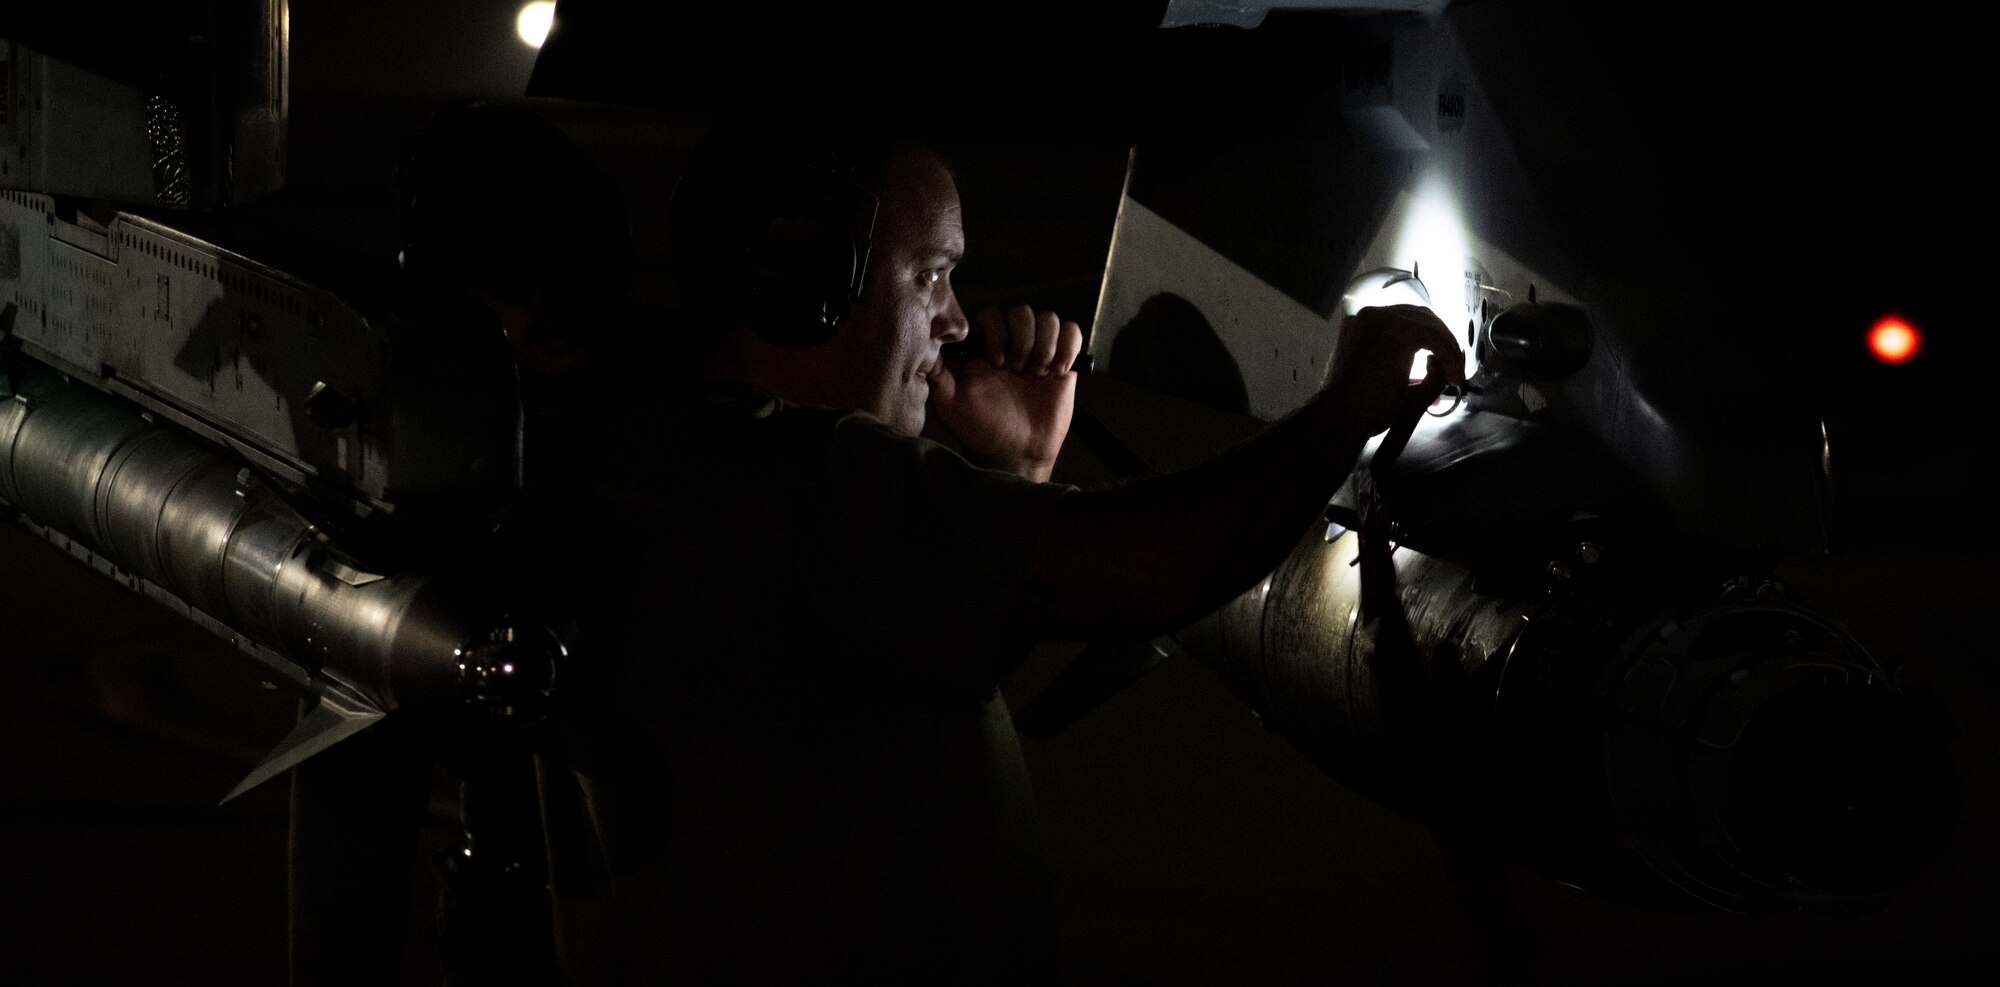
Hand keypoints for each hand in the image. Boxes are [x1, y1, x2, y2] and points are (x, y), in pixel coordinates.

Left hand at [929, 304, 1083, 481]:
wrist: (1014, 454)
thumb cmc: (980, 430)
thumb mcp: (950, 406)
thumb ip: (938, 377)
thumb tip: (926, 348)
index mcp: (985, 348)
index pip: (992, 314)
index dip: (996, 330)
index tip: (996, 361)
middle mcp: (1013, 344)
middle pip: (1023, 312)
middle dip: (1022, 338)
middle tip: (1018, 370)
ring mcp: (1039, 352)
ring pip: (1049, 319)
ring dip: (1044, 343)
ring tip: (1038, 373)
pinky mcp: (1064, 363)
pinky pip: (1073, 333)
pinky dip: (1068, 347)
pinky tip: (1057, 372)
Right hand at [1321, 304, 1465, 438]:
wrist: (1340, 417)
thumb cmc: (1355, 407)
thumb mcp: (1382, 378)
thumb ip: (1406, 369)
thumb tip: (1438, 372)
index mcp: (1361, 323)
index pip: (1405, 319)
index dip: (1429, 337)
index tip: (1441, 360)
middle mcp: (1370, 315)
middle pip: (1421, 316)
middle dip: (1442, 340)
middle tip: (1452, 367)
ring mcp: (1383, 320)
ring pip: (1431, 326)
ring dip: (1448, 350)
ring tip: (1454, 376)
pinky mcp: (1398, 332)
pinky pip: (1437, 339)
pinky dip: (1450, 357)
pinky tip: (1453, 377)